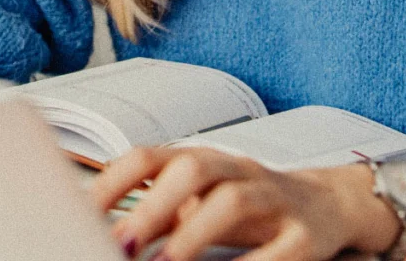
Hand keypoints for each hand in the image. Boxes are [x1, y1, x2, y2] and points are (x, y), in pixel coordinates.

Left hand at [90, 146, 398, 260]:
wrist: (326, 205)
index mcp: (202, 160)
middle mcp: (236, 169)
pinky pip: (281, 249)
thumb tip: (101, 232)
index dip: (114, 182)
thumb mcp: (198, 203)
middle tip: (122, 243)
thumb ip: (156, 213)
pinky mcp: (305, 235)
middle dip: (154, 204)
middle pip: (193, 168)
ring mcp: (273, 198)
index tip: (79, 213)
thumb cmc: (246, 209)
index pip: (150, 156)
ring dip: (195, 234)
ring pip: (234, 200)